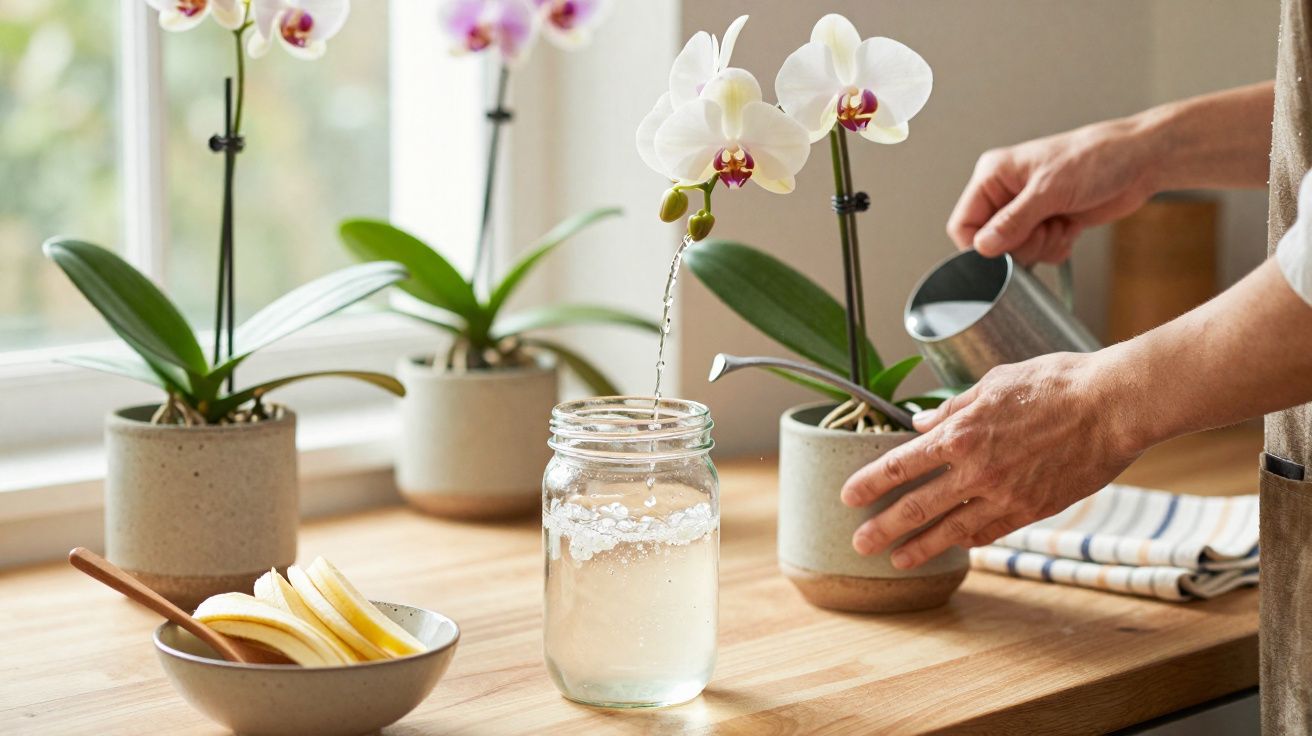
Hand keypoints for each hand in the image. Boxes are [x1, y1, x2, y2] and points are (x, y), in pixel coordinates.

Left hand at [840, 352, 1143, 568]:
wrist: (1113, 406)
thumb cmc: (1056, 383)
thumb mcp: (993, 382)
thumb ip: (952, 408)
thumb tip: (918, 423)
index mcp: (960, 434)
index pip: (900, 466)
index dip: (870, 484)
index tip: (848, 497)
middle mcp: (975, 471)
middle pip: (916, 507)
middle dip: (882, 528)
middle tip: (858, 543)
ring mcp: (1004, 495)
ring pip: (950, 530)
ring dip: (918, 547)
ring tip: (895, 560)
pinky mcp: (1032, 509)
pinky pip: (990, 532)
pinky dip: (966, 542)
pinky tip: (952, 548)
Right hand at [947, 117, 1156, 264]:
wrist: (1139, 161)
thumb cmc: (1097, 158)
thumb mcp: (1050, 190)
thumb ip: (1012, 221)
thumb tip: (982, 246)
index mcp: (994, 175)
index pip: (963, 224)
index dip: (980, 245)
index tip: (1005, 251)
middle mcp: (1005, 193)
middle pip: (990, 243)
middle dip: (1019, 245)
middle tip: (1043, 230)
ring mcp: (1027, 209)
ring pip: (1014, 251)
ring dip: (1040, 247)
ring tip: (1060, 225)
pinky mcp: (1047, 222)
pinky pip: (1038, 252)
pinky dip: (1054, 248)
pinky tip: (1070, 228)